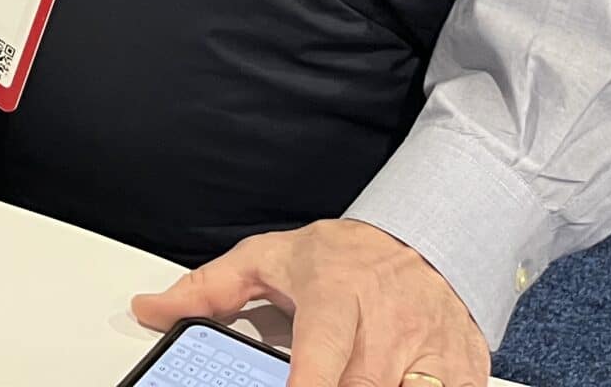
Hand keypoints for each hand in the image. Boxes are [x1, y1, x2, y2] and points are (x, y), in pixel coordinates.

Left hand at [133, 220, 486, 386]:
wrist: (424, 240)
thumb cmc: (342, 257)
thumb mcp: (268, 258)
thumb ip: (208, 289)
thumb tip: (149, 310)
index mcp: (335, 293)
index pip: (325, 347)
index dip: (312, 382)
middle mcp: (387, 322)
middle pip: (361, 385)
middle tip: (309, 386)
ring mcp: (429, 348)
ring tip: (348, 380)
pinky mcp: (461, 369)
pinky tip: (390, 384)